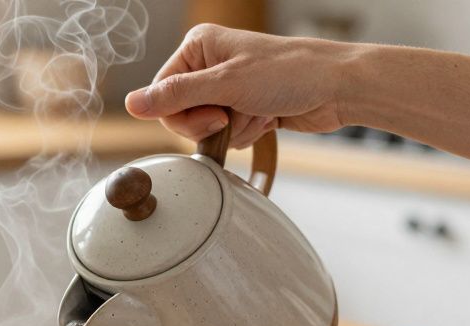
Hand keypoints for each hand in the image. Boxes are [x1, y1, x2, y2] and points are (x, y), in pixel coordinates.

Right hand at [125, 24, 355, 148]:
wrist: (337, 88)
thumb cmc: (290, 73)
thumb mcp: (226, 84)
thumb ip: (175, 95)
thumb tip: (132, 104)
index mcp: (198, 47)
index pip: (161, 93)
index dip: (183, 115)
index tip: (214, 115)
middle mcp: (209, 64)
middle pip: (181, 114)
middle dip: (210, 123)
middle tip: (234, 115)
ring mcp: (227, 87)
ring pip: (205, 128)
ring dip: (234, 129)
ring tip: (259, 111)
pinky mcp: (243, 107)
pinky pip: (227, 134)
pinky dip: (246, 133)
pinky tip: (267, 118)